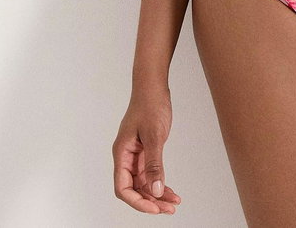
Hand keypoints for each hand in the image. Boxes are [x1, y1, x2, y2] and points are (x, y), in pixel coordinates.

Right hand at [113, 87, 180, 214]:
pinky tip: (171, 190)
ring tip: (173, 203)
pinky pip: (150, 173)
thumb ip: (154, 164)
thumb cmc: (150, 104)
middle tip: (169, 209)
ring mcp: (135, 155)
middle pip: (134, 189)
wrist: (154, 85)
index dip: (137, 202)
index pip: (123, 188)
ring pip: (143, 183)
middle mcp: (126, 157)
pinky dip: (159, 182)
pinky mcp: (145, 151)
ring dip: (157, 194)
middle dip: (150, 201)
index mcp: (121, 153)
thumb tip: (155, 191)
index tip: (154, 208)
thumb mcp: (154, 135)